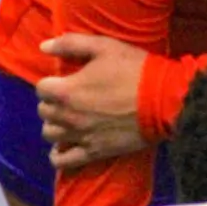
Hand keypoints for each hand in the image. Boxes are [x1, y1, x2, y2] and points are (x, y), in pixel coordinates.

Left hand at [36, 34, 149, 170]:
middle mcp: (68, 116)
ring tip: (69, 120)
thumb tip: (44, 47)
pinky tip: (63, 148)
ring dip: (56, 125)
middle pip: (44, 112)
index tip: (64, 81)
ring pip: (50, 134)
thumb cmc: (135, 70)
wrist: (165, 100)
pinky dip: (58, 155)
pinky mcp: (94, 152)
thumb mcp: (105, 47)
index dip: (51, 83)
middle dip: (53, 103)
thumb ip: (70, 44)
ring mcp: (80, 136)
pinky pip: (63, 161)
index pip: (41, 88)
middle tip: (70, 98)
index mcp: (66, 90)